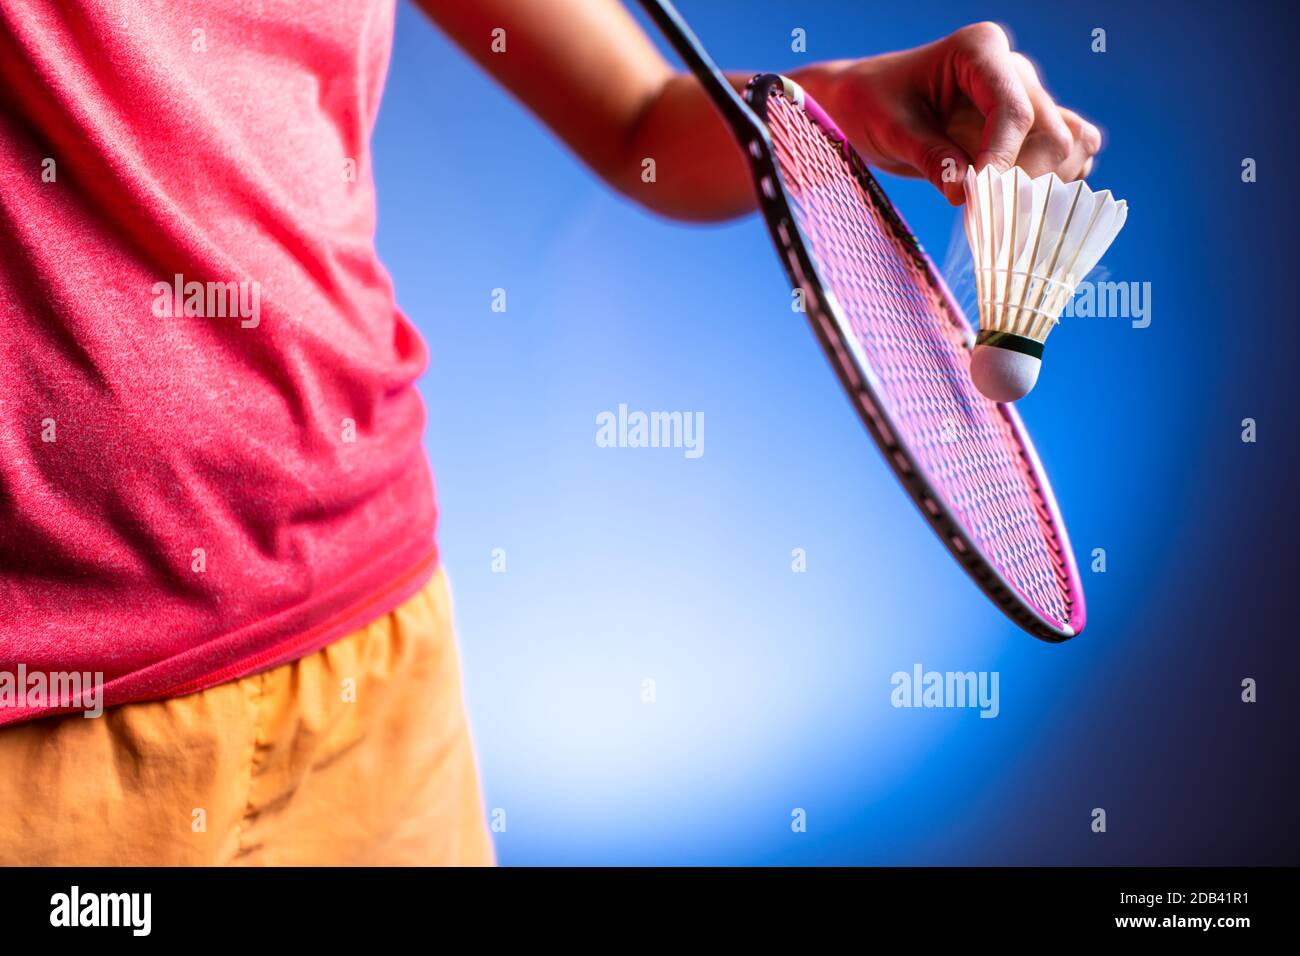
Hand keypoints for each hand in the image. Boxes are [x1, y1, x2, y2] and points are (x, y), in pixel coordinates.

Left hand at [798, 22, 1102, 204]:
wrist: (868, 104)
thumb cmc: (871, 104)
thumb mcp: (890, 129)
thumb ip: (929, 156)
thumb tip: (965, 193)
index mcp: (979, 51)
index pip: (1014, 111)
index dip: (1002, 160)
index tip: (976, 198)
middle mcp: (1014, 69)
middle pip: (1051, 134)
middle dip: (1021, 179)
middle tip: (978, 211)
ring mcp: (1028, 97)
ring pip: (1069, 145)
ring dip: (1041, 184)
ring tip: (992, 206)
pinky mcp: (1031, 126)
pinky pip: (1069, 153)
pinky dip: (1051, 183)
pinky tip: (1011, 201)